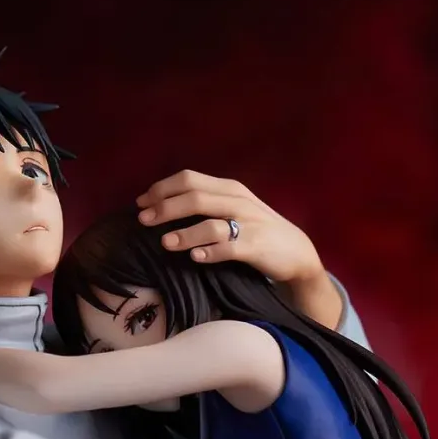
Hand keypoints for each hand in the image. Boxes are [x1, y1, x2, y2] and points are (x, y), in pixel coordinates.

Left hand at [136, 169, 323, 285]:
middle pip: (194, 197)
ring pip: (210, 223)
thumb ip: (208, 203)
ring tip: (165, 243)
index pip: (189, 180)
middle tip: (143, 221)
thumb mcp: (234, 208)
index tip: (141, 202)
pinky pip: (228, 248)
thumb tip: (168, 205)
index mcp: (229, 188)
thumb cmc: (257, 231)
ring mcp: (248, 224)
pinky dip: (210, 252)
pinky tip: (195, 258)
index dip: (162, 189)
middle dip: (165, 208)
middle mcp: (237, 201)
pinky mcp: (255, 247)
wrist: (295, 252)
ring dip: (184, 233)